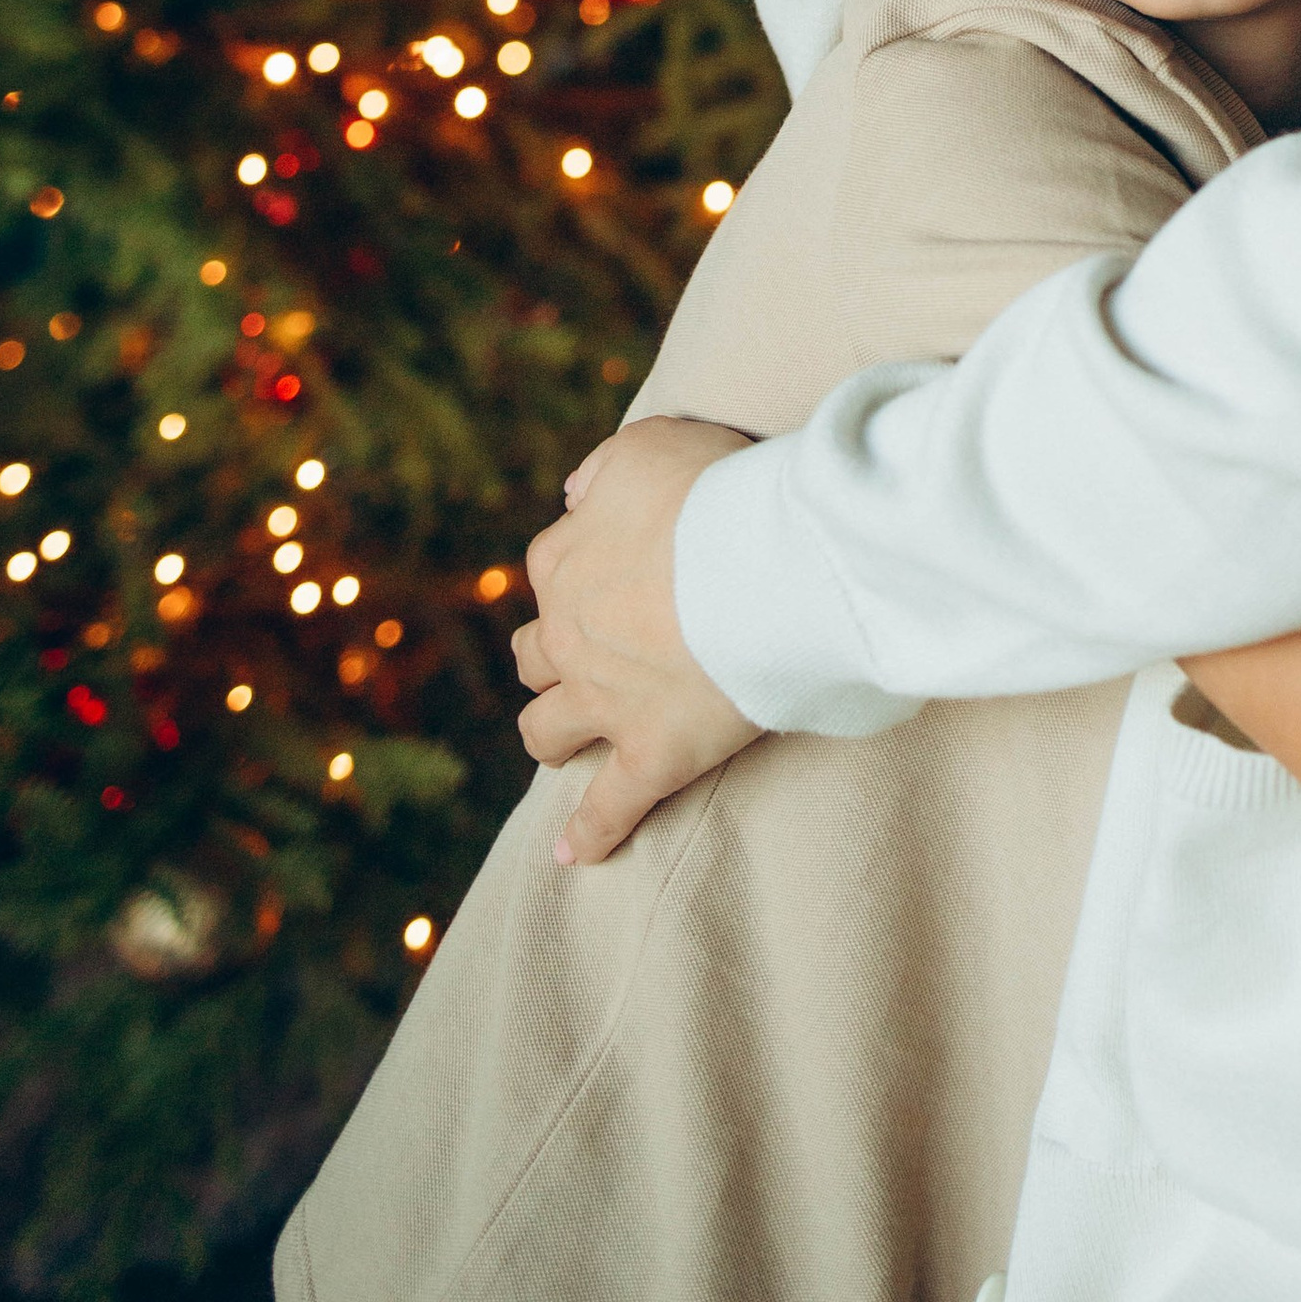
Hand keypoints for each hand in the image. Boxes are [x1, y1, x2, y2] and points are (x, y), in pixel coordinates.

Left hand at [514, 416, 761, 862]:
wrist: (765, 563)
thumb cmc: (717, 493)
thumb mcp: (649, 444)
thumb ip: (603, 469)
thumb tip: (572, 495)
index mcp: (566, 560)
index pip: (551, 565)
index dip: (580, 567)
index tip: (614, 568)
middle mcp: (570, 634)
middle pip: (535, 654)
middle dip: (552, 655)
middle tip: (589, 655)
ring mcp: (605, 701)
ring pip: (546, 728)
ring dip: (552, 731)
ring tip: (567, 740)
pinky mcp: (651, 754)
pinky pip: (608, 809)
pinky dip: (588, 835)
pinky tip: (573, 857)